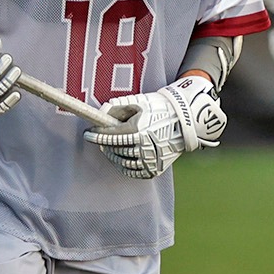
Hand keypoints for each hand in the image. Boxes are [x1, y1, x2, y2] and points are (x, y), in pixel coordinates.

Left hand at [83, 76, 226, 179]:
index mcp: (138, 130)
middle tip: (100, 140)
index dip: (96, 136)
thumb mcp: (137, 102)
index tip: (88, 134)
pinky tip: (121, 159)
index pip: (110, 137)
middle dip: (104, 145)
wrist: (185, 122)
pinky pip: (133, 172)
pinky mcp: (155, 169)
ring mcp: (150, 160)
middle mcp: (144, 147)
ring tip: (110, 149)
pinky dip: (124, 167)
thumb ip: (116, 107)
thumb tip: (100, 115)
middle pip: (115, 150)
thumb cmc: (159, 108)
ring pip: (122, 162)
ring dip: (112, 156)